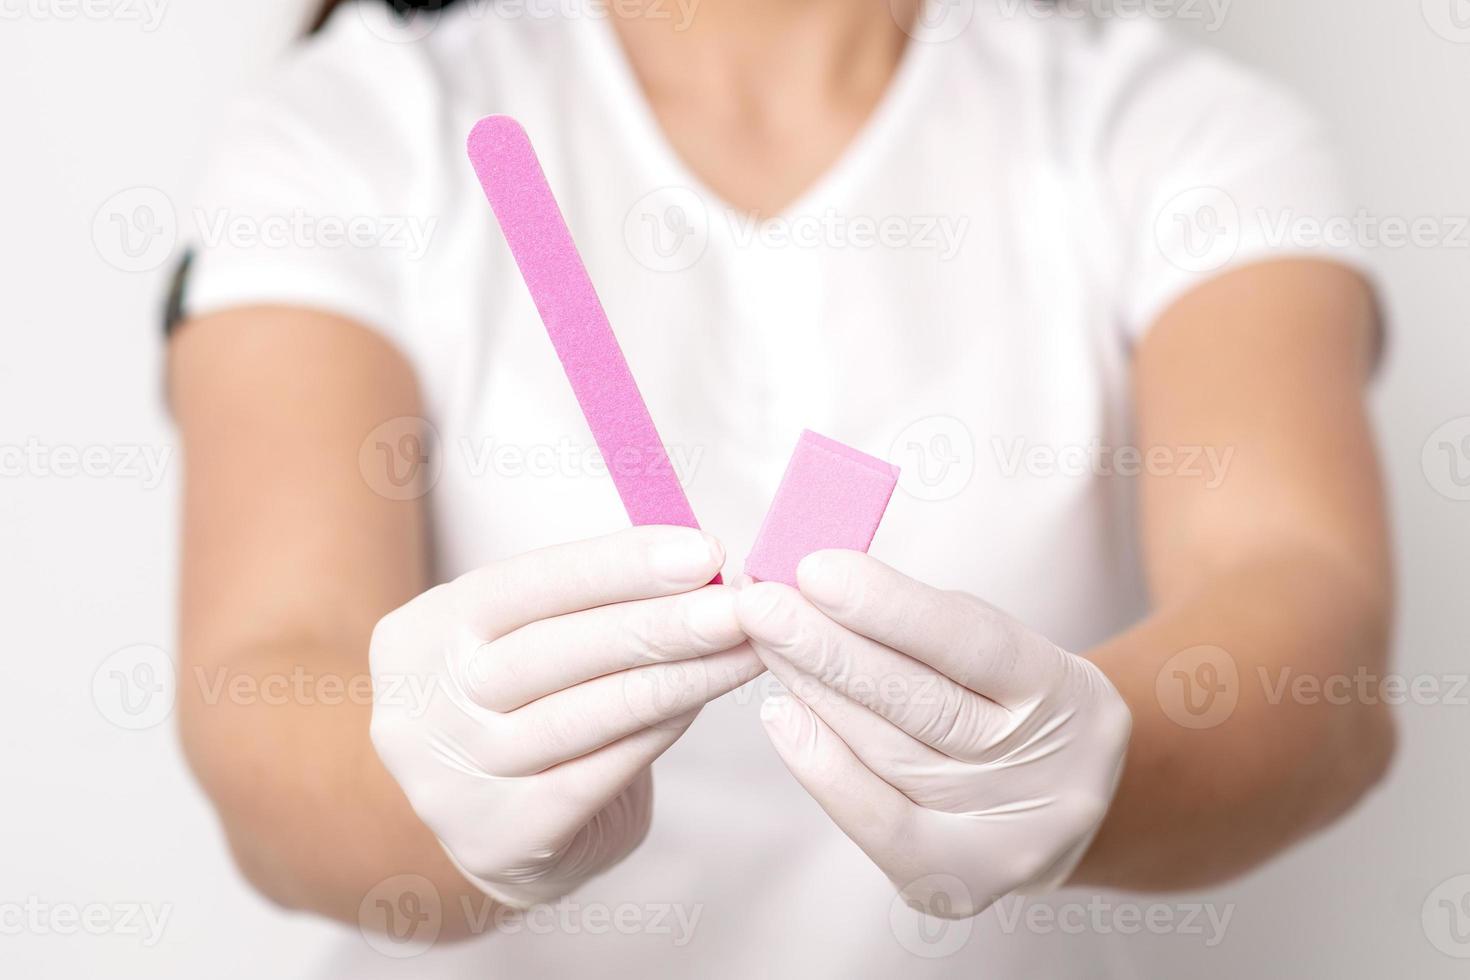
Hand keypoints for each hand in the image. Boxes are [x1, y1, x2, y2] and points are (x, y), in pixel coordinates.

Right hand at [369, 526, 760, 907]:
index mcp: (423, 633)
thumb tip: (696, 566)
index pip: (526, 584)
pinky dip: (662, 728)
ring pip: (588, 713)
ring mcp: (456, 778)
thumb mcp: (518, 637)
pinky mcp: (502, 836)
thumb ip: (586, 601)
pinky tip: (704, 699)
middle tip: (738, 607)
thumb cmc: (519, 705)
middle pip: (559, 650)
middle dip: (661, 623)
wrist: (484, 824)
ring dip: (679, 677)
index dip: (619, 565)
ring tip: (744, 649)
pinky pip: (601, 772)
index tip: (703, 553)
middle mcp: (427, 705)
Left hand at [737, 550, 1130, 917]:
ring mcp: (1001, 838)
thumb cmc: (1012, 709)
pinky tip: (779, 715)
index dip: (891, 607)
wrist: (1058, 811)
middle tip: (761, 604)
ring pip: (890, 754)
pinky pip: (876, 819)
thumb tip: (825, 584)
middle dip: (829, 648)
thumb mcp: (1004, 656)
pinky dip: (820, 764)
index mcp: (1070, 699)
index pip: (974, 645)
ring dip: (815, 692)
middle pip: (923, 705)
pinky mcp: (953, 881)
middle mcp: (1044, 775)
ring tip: (763, 643)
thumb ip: (930, 625)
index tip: (817, 570)